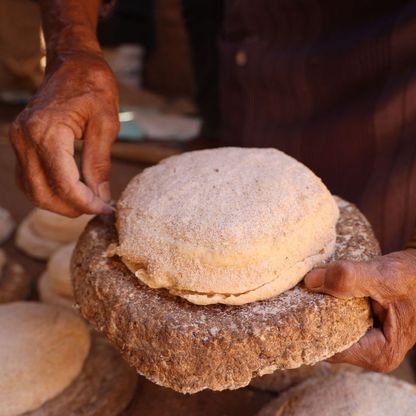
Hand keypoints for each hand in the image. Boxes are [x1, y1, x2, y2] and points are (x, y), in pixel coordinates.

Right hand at [9, 51, 119, 216]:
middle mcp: (25, 138)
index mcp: (47, 132)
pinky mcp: (20, 142)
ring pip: (32, 190)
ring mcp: (18, 140)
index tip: (106, 208)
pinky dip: (47, 190)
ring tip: (86, 201)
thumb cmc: (93, 86)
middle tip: (98, 208)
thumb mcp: (106, 124)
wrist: (72, 62)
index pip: (64, 183)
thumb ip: (100, 163)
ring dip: (58, 203)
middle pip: (43, 193)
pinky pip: (27, 177)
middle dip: (72, 208)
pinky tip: (70, 190)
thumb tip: (101, 196)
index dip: (86, 203)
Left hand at [304, 250, 415, 371]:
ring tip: (298, 293)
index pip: (331, 349)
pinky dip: (326, 301)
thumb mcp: (384, 276)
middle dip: (310, 319)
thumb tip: (310, 281)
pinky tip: (313, 288)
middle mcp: (372, 350)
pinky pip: (336, 314)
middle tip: (291, 299)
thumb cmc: (414, 276)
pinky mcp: (362, 320)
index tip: (292, 310)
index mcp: (380, 353)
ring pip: (330, 325)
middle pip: (328, 338)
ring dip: (317, 308)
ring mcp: (367, 336)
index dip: (310, 330)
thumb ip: (348, 278)